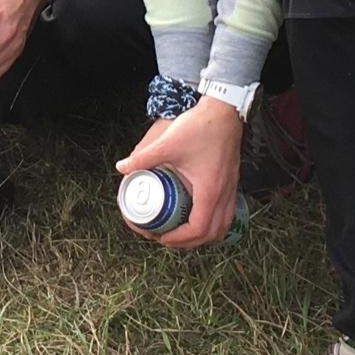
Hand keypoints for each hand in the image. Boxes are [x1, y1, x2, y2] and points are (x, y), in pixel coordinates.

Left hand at [115, 99, 243, 249]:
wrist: (224, 112)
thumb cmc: (200, 127)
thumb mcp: (167, 143)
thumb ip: (144, 157)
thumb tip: (121, 168)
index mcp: (209, 190)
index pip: (198, 228)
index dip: (179, 238)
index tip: (161, 237)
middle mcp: (224, 195)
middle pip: (212, 234)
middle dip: (189, 242)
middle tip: (167, 238)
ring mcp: (231, 190)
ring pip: (223, 226)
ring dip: (203, 235)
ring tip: (182, 232)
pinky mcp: (232, 184)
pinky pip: (226, 214)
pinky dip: (213, 222)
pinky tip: (197, 215)